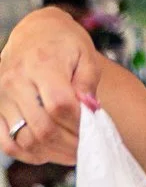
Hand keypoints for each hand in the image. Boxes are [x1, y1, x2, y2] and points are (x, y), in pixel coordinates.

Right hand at [0, 6, 102, 165]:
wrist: (35, 32)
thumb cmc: (66, 45)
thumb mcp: (86, 56)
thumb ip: (87, 83)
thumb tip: (90, 109)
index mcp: (41, 65)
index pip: (60, 106)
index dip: (80, 124)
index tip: (94, 129)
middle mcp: (15, 81)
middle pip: (43, 127)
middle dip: (70, 144)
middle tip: (87, 148)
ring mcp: (1, 95)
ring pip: (24, 139)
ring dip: (52, 153)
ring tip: (72, 153)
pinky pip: (5, 142)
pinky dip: (26, 154)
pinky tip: (46, 153)